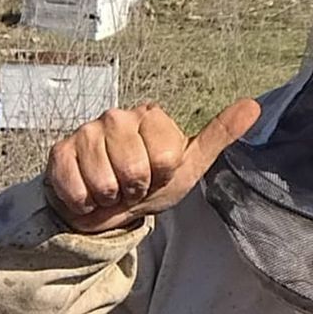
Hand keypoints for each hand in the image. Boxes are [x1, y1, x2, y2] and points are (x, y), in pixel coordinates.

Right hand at [43, 99, 260, 232]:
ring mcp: (85, 132)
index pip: (166, 156)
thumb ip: (220, 135)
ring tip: (112, 188)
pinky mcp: (58, 153)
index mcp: (151, 116)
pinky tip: (88, 192)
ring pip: (105, 182)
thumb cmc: (150, 183)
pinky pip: (77, 189)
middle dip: (136, 188)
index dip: (162, 175)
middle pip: (135, 169)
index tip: (157, 174)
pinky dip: (85, 202)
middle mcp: (117, 116)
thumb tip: (254, 105)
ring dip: (111, 197)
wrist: (106, 207)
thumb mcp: (189, 164)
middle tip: (133, 184)